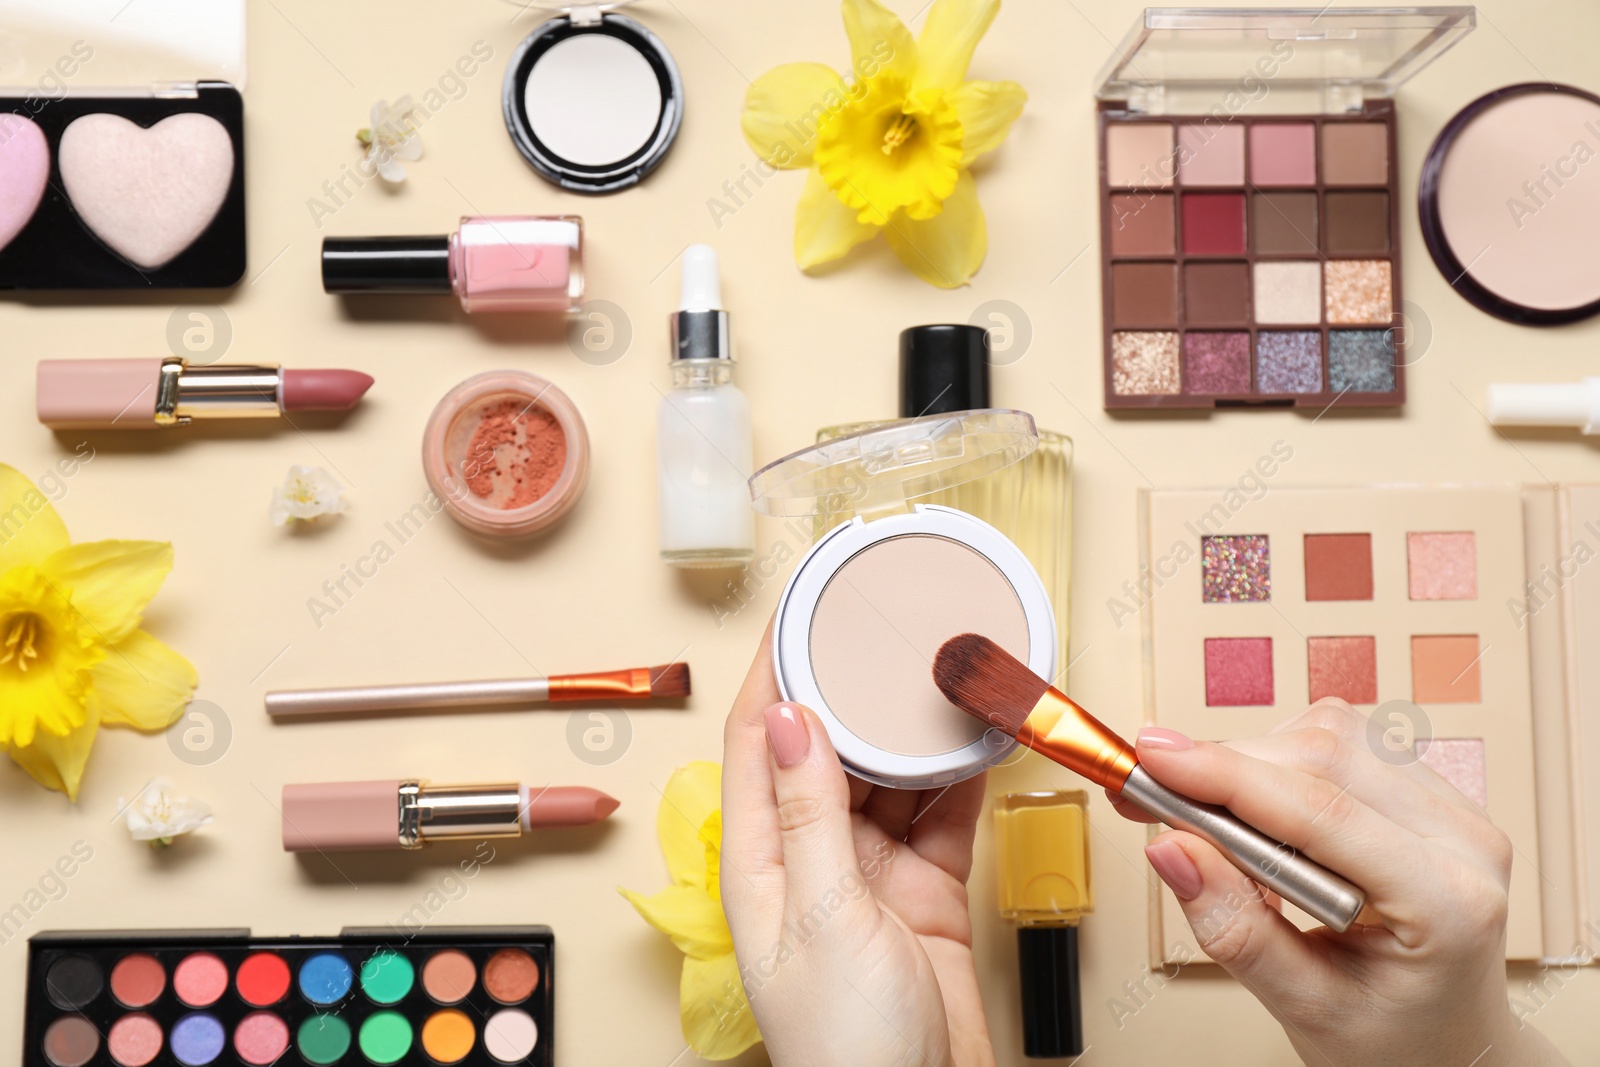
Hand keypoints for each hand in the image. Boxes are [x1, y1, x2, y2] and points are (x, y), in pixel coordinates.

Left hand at [720, 620, 995, 1066]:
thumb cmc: (848, 1050)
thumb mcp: (825, 916)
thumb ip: (812, 814)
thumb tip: (791, 718)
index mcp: (760, 862)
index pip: (755, 741)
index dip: (774, 669)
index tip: (801, 610)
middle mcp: (809, 860)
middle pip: (826, 749)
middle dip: (852, 688)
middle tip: (882, 627)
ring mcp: (868, 876)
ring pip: (890, 778)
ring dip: (913, 730)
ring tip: (937, 672)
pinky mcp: (925, 893)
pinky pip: (941, 816)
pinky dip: (961, 776)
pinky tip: (976, 736)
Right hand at [1111, 699, 1569, 1066]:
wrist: (1451, 1048)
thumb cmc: (1396, 1039)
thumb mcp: (1305, 1008)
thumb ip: (1234, 929)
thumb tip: (1170, 848)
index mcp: (1448, 904)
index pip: (1321, 811)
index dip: (1225, 775)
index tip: (1152, 758)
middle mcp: (1464, 842)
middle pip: (1324, 758)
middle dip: (1224, 768)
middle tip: (1150, 792)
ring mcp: (1455, 810)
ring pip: (1330, 737)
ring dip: (1253, 764)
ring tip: (1211, 821)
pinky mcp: (1429, 793)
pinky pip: (1344, 744)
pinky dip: (1281, 766)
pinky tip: (1261, 816)